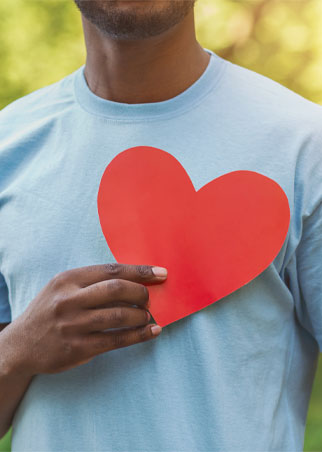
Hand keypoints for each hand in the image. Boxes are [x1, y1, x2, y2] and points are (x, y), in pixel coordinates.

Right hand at [4, 263, 166, 376]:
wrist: (21, 345)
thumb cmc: (50, 311)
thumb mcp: (63, 288)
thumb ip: (92, 282)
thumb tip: (134, 280)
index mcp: (68, 279)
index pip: (111, 270)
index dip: (140, 271)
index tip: (161, 273)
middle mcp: (69, 300)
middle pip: (117, 289)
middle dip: (141, 292)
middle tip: (150, 298)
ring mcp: (73, 325)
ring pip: (119, 315)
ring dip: (141, 315)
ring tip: (148, 316)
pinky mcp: (78, 348)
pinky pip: (116, 339)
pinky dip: (138, 335)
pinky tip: (151, 332)